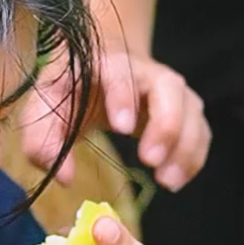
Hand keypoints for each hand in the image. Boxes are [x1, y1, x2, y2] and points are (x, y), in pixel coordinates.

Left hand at [20, 51, 209, 190]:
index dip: (124, 96)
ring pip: (191, 109)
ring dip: (185, 146)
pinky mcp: (185, 109)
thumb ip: (43, 141)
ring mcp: (170, 89)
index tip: (123, 128)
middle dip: (165, 123)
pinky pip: (200, 129)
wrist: (100, 71)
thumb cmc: (70, 91)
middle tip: (151, 160)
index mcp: (107, 63)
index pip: (120, 72)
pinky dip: (194, 155)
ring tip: (167, 181)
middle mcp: (145, 71)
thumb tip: (64, 177)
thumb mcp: (44, 109)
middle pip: (168, 87)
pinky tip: (177, 179)